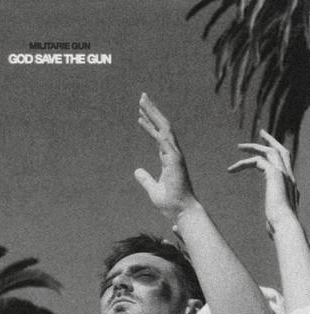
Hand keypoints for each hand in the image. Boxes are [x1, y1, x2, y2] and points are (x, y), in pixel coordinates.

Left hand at [136, 93, 197, 220]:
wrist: (181, 212)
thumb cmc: (170, 202)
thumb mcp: (152, 189)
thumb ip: (145, 179)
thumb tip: (137, 171)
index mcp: (168, 158)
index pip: (158, 136)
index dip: (149, 124)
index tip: (140, 114)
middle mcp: (173, 153)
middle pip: (162, 127)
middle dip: (152, 111)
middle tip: (142, 97)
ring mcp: (175, 156)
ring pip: (164, 128)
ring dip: (152, 114)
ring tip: (141, 101)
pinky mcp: (174, 161)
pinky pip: (162, 141)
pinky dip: (152, 130)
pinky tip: (141, 120)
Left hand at [228, 129, 298, 236]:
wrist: (285, 226)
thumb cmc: (279, 228)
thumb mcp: (276, 219)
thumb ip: (275, 216)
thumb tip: (272, 225)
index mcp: (291, 185)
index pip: (285, 163)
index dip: (276, 154)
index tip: (266, 148)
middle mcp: (290, 177)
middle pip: (282, 151)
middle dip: (271, 140)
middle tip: (261, 132)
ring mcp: (285, 174)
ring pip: (271, 151)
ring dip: (254, 147)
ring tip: (239, 147)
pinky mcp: (275, 175)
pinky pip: (258, 161)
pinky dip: (244, 163)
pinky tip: (232, 169)